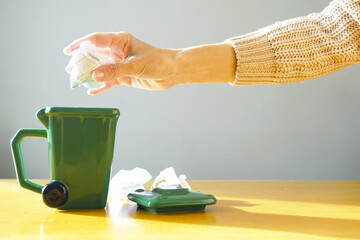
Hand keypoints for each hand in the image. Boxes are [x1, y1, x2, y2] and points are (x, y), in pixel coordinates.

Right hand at [64, 32, 235, 94]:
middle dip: (82, 61)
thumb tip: (95, 75)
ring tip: (76, 80)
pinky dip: (101, 86)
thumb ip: (114, 70)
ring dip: (89, 74)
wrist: (172, 72)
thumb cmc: (157, 61)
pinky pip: (109, 80)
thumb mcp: (134, 65)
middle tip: (69, 69)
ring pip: (100, 69)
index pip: (95, 40)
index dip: (80, 44)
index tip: (68, 51)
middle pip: (95, 55)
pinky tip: (92, 91)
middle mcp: (118, 51)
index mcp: (120, 41)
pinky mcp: (124, 76)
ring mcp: (120, 64)